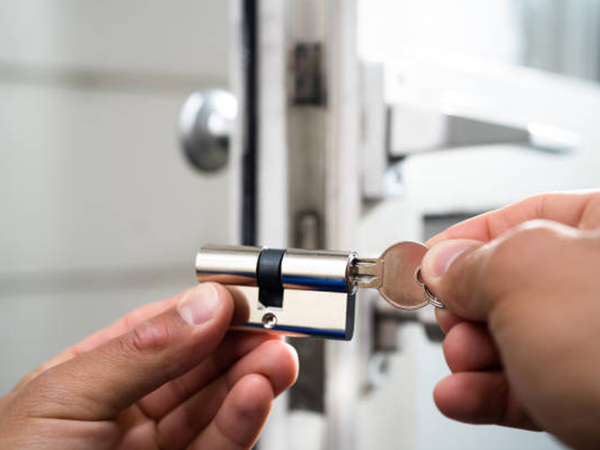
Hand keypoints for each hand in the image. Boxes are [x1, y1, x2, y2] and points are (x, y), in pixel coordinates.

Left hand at [0, 283, 297, 448]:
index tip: (240, 294)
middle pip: (196, 367)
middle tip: (272, 320)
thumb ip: (140, 352)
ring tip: (277, 356)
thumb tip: (203, 307)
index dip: (202, 310)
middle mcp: (125, 415)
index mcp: (88, 381)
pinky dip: (243, 418)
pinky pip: (219, 445)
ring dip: (251, 376)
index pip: (158, 332)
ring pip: (215, 405)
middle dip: (238, 341)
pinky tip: (257, 392)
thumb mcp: (64, 402)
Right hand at [420, 190, 599, 449]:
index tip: (426, 261)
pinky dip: (484, 393)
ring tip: (460, 365)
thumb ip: (473, 261)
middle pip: (509, 285)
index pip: (520, 218)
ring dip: (470, 357)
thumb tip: (443, 265)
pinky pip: (525, 386)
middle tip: (448, 318)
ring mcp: (598, 344)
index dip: (463, 238)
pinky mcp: (591, 396)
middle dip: (466, 308)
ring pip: (514, 341)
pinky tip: (460, 396)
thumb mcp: (526, 274)